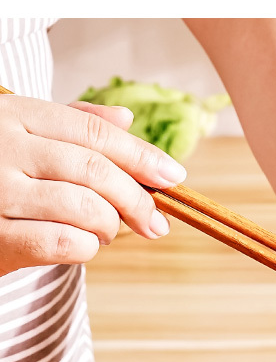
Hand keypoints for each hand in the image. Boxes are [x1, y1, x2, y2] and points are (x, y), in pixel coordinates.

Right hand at [0, 94, 186, 273]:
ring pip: (84, 208)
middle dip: (136, 200)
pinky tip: (86, 246)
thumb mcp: (24, 136)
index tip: (173, 177)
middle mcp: (4, 147)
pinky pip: (63, 242)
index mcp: (15, 114)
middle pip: (94, 171)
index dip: (141, 156)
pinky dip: (87, 247)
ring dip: (110, 227)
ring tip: (109, 232)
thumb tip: (126, 119)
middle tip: (156, 222)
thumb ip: (72, 125)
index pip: (94, 133)